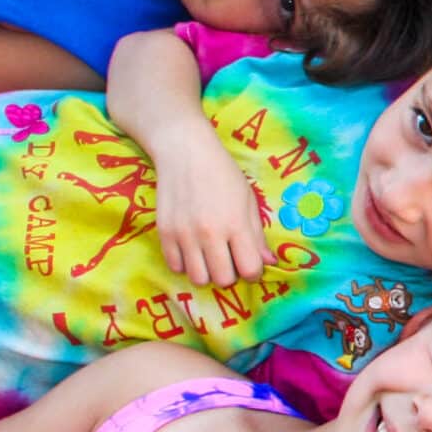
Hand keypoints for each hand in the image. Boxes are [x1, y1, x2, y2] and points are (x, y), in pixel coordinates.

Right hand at [153, 135, 267, 288]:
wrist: (185, 152)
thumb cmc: (223, 174)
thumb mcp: (249, 200)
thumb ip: (257, 234)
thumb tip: (268, 262)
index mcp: (236, 224)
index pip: (250, 269)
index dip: (253, 272)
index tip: (249, 263)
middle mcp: (210, 233)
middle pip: (223, 280)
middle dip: (230, 275)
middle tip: (229, 260)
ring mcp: (184, 235)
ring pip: (198, 278)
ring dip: (207, 273)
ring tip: (209, 257)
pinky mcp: (164, 233)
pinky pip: (175, 267)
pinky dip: (185, 264)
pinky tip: (192, 250)